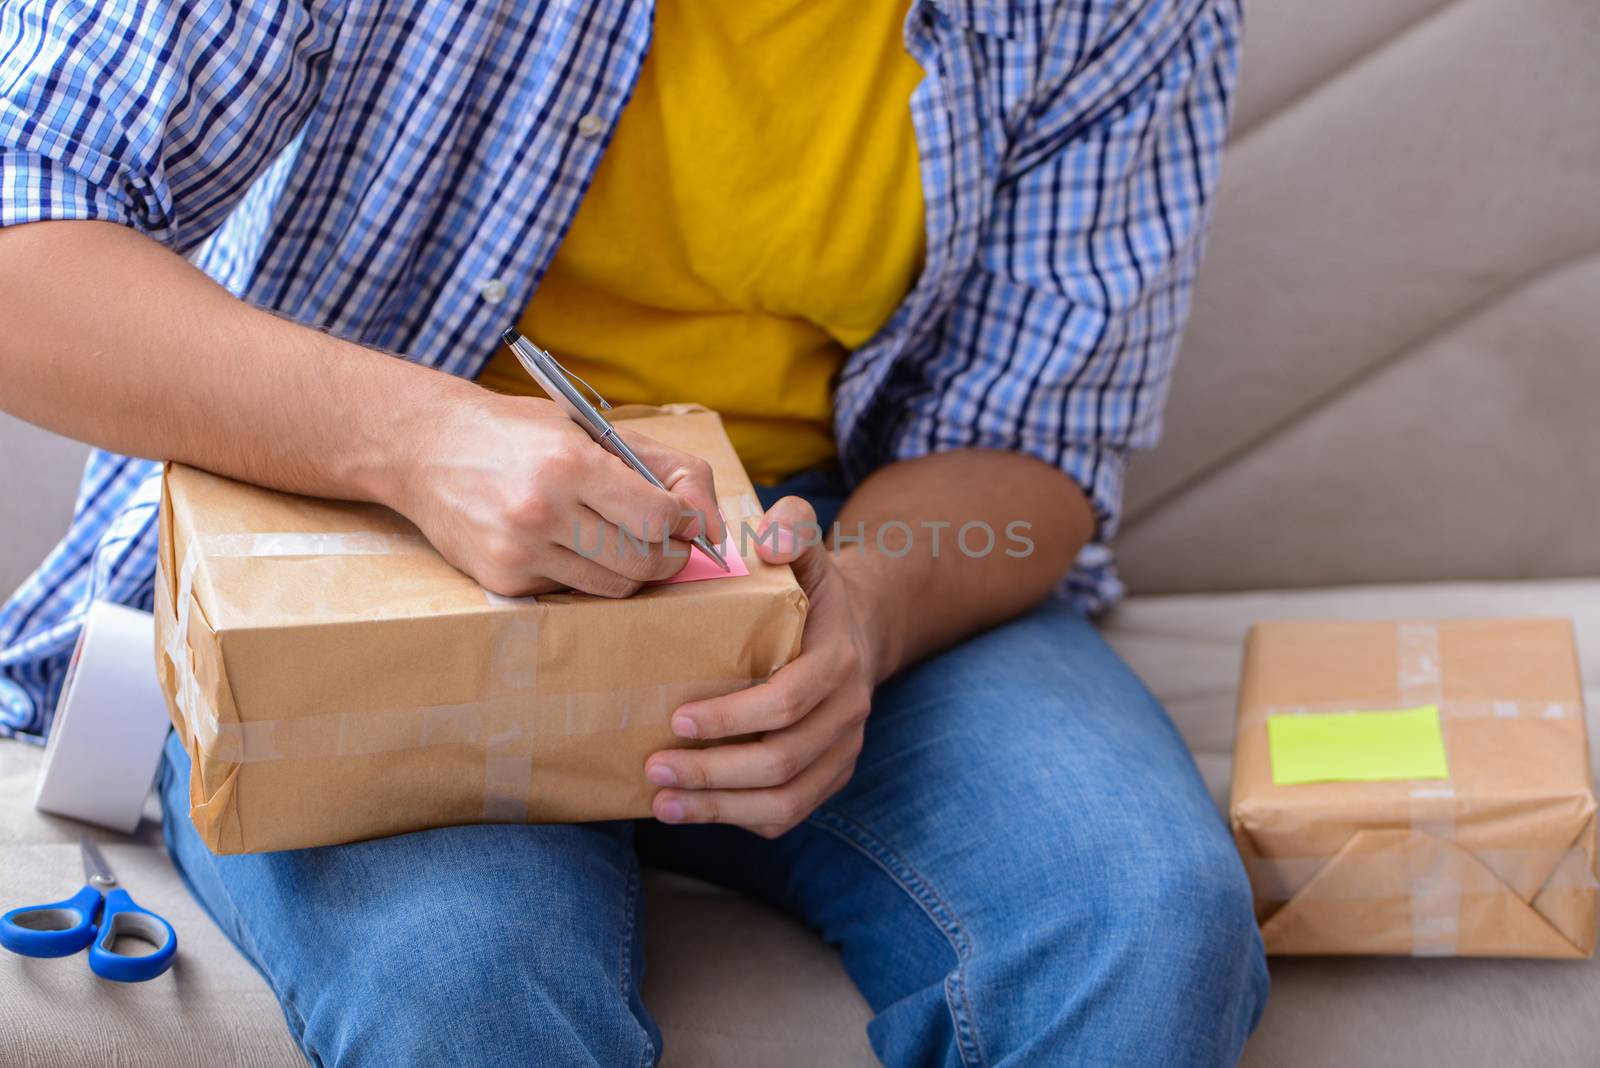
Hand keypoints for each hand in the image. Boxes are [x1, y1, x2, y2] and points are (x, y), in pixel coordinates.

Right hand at [389, 387, 723, 596]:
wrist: (426, 448)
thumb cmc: (519, 434)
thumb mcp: (589, 428)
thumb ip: (662, 467)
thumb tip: (713, 524)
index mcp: (569, 463)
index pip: (658, 516)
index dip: (686, 523)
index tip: (686, 521)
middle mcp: (542, 510)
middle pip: (643, 561)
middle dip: (670, 556)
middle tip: (669, 543)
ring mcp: (519, 551)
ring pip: (613, 587)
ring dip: (633, 571)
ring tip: (625, 543)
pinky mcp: (503, 581)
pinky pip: (572, 593)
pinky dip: (585, 575)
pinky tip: (570, 547)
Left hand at [645, 496, 882, 837]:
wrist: (857, 629)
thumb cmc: (811, 590)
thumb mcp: (806, 547)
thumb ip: (792, 528)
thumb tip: (766, 542)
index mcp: (837, 662)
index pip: (786, 702)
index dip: (731, 718)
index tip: (674, 717)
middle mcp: (847, 714)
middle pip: (781, 762)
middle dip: (712, 771)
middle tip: (652, 766)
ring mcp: (841, 752)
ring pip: (785, 801)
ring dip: (719, 807)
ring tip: (662, 802)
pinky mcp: (828, 777)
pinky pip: (787, 815)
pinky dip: (737, 818)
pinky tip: (691, 811)